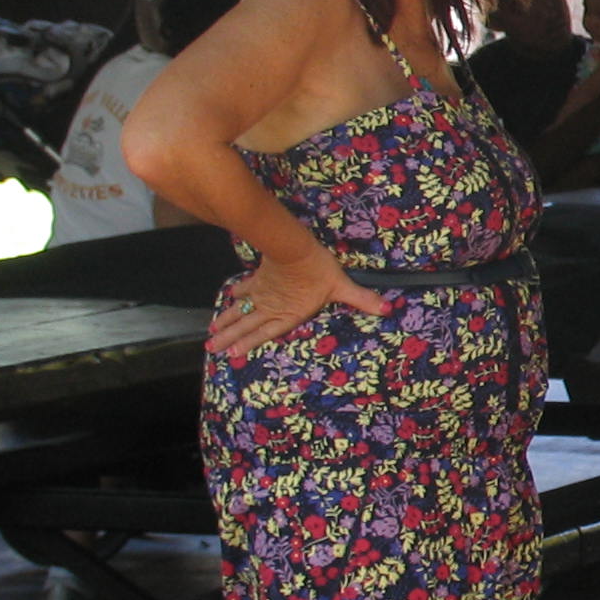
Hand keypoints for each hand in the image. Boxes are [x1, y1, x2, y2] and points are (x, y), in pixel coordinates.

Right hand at [210, 245, 390, 361]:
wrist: (294, 246)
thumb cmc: (319, 269)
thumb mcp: (341, 286)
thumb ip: (362, 299)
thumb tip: (388, 309)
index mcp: (288, 314)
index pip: (266, 333)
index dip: (249, 343)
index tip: (232, 353)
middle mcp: (271, 307)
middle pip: (246, 325)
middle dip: (229, 337)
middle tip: (211, 347)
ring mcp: (262, 293)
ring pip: (239, 310)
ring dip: (225, 320)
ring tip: (211, 332)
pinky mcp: (259, 279)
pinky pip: (243, 290)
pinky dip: (233, 296)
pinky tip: (226, 299)